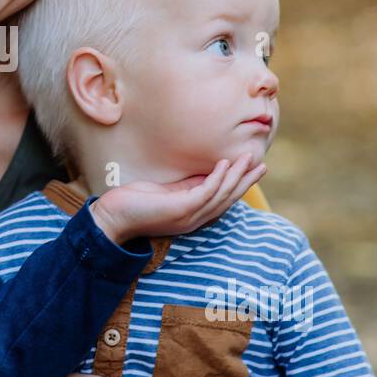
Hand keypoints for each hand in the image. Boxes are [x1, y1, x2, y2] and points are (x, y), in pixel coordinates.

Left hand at [89, 154, 265, 244]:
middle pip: (228, 199)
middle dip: (246, 181)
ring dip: (237, 176)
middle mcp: (194, 219)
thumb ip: (186, 186)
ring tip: (249, 158)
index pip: (222, 200)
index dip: (239, 185)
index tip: (253, 170)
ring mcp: (188, 216)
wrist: (112, 217)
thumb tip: (203, 172)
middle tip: (263, 165)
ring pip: (221, 195)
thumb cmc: (135, 203)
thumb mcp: (167, 192)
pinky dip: (217, 178)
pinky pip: (205, 192)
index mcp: (193, 215)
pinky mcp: (179, 210)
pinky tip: (225, 163)